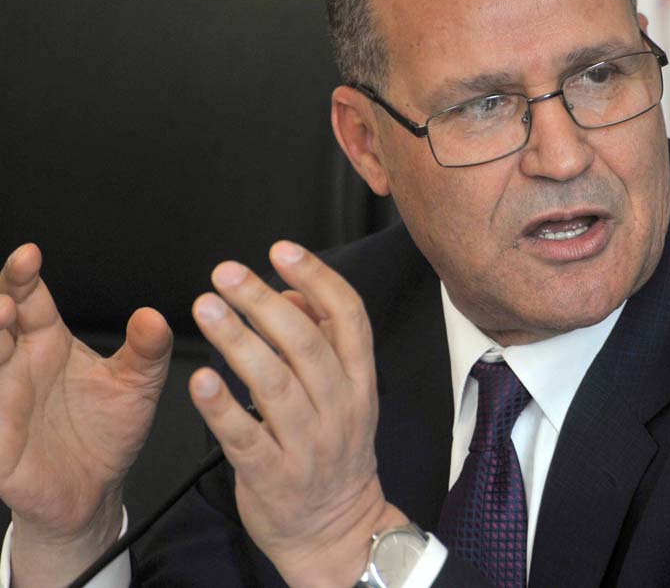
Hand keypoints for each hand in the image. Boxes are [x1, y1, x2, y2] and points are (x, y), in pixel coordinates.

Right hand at [0, 243, 171, 585]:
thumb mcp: (138, 384)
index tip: (30, 255)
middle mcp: (18, 365)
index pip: (29, 299)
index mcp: (48, 343)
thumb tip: (154, 317)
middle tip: (8, 300)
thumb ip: (148, 349)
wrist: (95, 488)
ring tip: (0, 320)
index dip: (23, 276)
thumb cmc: (109, 430)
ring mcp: (1, 400)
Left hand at [188, 241, 406, 587]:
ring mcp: (309, 444)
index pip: (349, 317)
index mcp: (359, 381)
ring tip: (207, 308)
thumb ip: (319, 339)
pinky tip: (200, 379)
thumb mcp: (344, 393)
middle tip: (228, 274)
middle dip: (265, 302)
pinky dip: (221, 407)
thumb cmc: (333, 453)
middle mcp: (339, 408)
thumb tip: (289, 292)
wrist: (336, 529)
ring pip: (275, 384)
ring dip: (239, 342)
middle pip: (306, 344)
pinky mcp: (274, 477)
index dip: (317, 278)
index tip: (283, 251)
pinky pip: (246, 438)